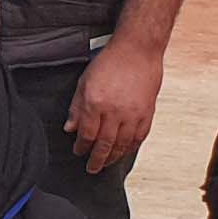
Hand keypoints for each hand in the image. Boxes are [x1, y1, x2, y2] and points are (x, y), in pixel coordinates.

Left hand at [69, 37, 165, 174]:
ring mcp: (133, 114)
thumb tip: (70, 129)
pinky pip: (139, 137)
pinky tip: (124, 152)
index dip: (81, 146)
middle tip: (91, 168)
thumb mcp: (84, 82)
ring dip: (113, 157)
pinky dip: (130, 148)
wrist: (138, 50)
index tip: (78, 151)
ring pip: (122, 145)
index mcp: (96, 103)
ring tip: (106, 163)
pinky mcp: (147, 113)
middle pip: (104, 144)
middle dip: (96, 160)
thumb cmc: (110, 62)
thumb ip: (76, 108)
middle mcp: (115, 112)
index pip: (86, 134)